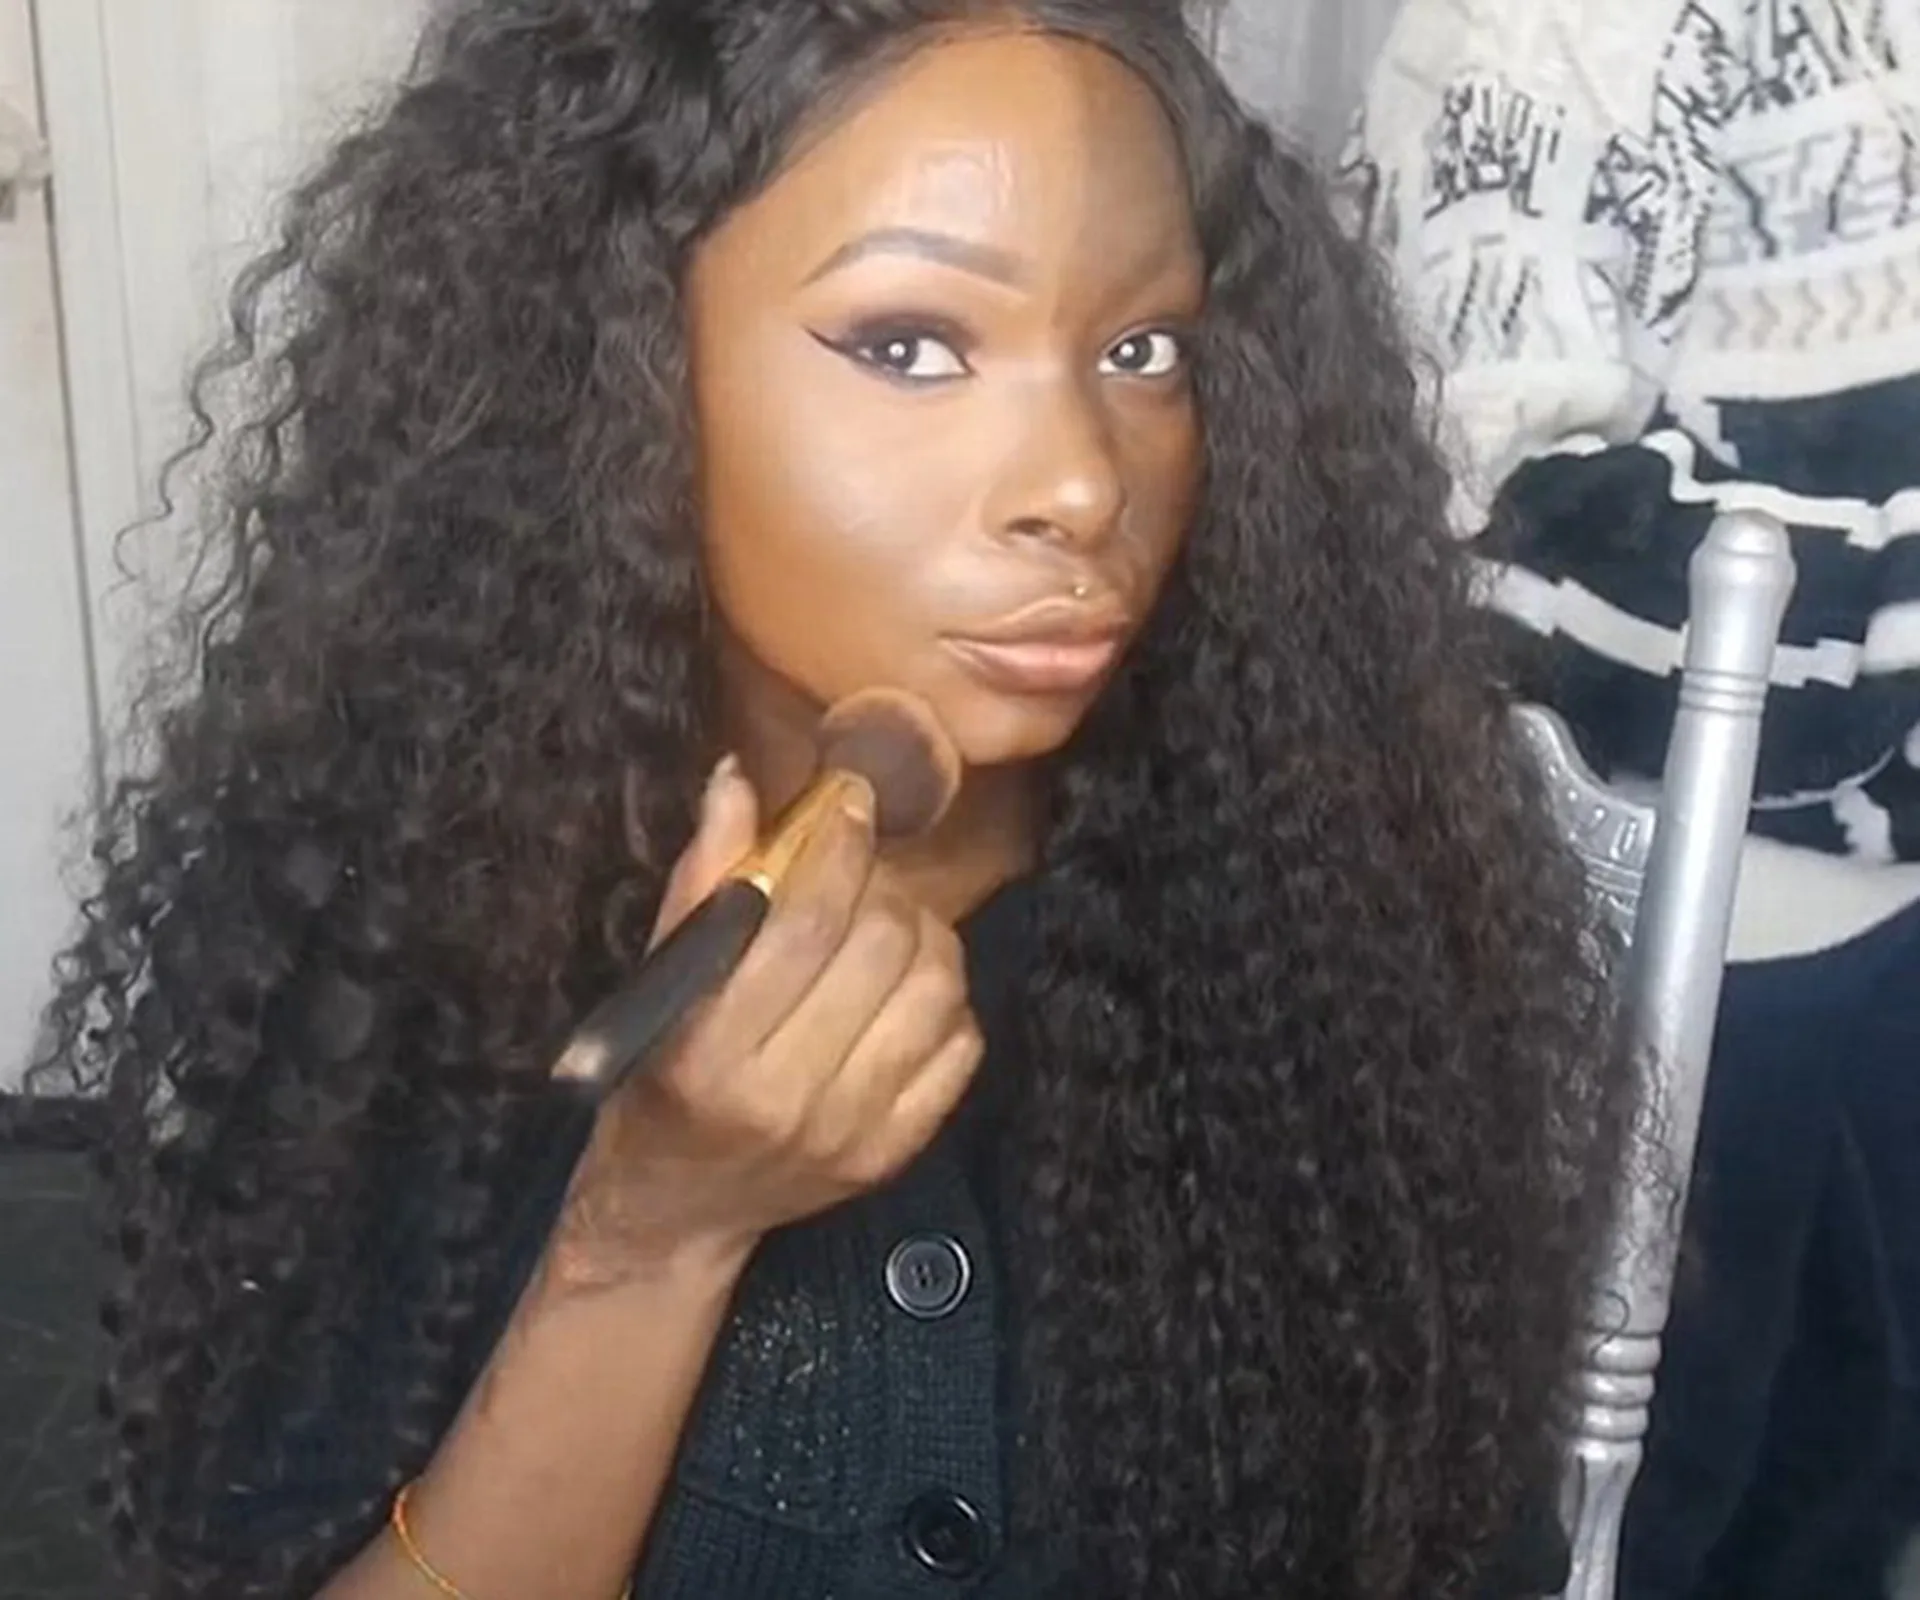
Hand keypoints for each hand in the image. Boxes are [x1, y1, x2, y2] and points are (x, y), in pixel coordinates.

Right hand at [551, 757, 983, 1287]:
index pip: (807, 921)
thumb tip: (737, 780)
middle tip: (862, 875)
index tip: (849, 802)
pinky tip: (906, 989)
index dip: (840, 845)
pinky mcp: (896, 1154)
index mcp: (711, 1049)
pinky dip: (946, 1000)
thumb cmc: (656, 1077)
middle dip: (882, 887)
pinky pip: (962, 1046)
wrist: (677, 1208)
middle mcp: (787, 1096)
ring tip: (887, 927)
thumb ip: (702, 879)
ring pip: (936, 990)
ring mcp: (852, 1132)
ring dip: (923, 935)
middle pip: (880, 948)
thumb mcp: (658, 980)